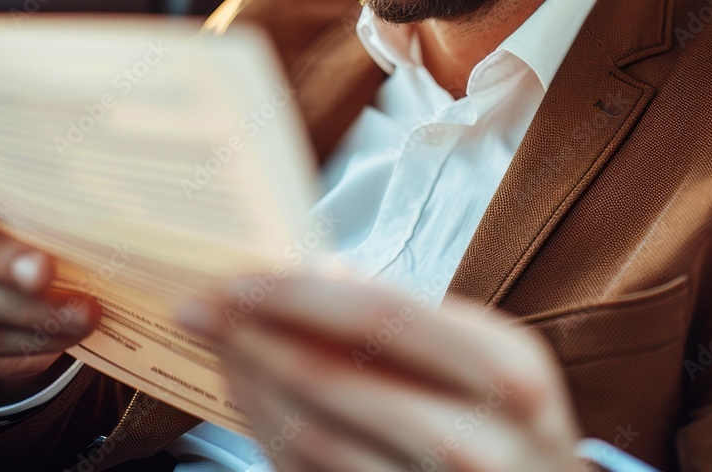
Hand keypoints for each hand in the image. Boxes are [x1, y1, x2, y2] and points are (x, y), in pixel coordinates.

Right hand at [0, 149, 99, 390]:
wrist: (6, 286)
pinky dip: (25, 341)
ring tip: (81, 314)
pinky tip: (62, 336)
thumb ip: (43, 191)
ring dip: (28, 311)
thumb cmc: (25, 222)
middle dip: (0, 260)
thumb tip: (107, 188)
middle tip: (47, 272)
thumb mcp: (30, 199)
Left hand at [177, 272, 580, 471]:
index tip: (237, 277)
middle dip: (252, 336)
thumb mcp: (492, 356)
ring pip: (313, 436)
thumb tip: (321, 271)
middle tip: (197, 308)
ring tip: (215, 348)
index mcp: (506, 367)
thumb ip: (411, 316)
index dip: (298, 294)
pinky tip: (248, 399)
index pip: (380, 314)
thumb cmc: (514, 420)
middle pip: (334, 375)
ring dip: (250, 386)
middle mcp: (479, 439)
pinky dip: (270, 434)